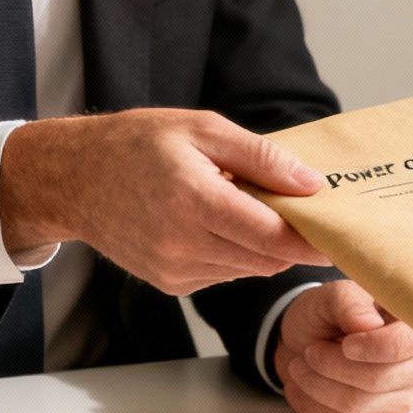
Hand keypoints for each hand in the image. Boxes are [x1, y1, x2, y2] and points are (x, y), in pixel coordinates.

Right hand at [0, 109, 330, 295]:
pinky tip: (216, 222)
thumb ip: (261, 158)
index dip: (312, 240)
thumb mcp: (202, 129)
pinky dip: (234, 252)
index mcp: (194, 202)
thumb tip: (312, 184)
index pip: (273, 238)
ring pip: (249, 269)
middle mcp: (184, 245)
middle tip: (300, 209)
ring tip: (244, 205)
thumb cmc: (135, 144)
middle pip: (267, 258)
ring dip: (261, 245)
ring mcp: (175, 270)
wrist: (72, 179)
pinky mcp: (171, 284)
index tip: (340, 234)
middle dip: (291, 239)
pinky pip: (224, 273)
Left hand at [275, 281, 412, 412]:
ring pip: (355, 404)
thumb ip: (349, 303)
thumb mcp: (331, 296)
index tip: (345, 343)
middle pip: (376, 380)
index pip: (405, 346)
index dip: (373, 347)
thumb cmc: (327, 317)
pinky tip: (300, 388)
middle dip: (331, 366)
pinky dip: (311, 406)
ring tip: (299, 366)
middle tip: (309, 351)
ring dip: (315, 385)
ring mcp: (400, 400)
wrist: (307, 343)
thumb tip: (368, 323)